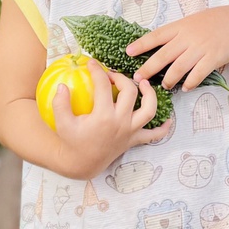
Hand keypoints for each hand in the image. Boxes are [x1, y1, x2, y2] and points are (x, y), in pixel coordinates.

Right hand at [51, 60, 170, 178]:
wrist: (81, 165)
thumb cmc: (72, 142)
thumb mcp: (62, 123)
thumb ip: (60, 103)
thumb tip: (63, 85)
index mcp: (103, 117)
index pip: (103, 85)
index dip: (97, 70)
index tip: (92, 63)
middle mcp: (121, 123)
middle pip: (129, 92)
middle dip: (121, 78)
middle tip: (111, 74)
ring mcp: (130, 132)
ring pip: (149, 110)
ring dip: (150, 95)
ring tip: (143, 83)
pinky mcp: (134, 140)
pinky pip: (154, 135)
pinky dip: (163, 128)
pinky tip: (168, 119)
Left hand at [127, 6, 228, 91]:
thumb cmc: (213, 22)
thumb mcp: (192, 21)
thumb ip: (177, 32)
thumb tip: (158, 44)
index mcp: (180, 26)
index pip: (156, 36)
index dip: (141, 44)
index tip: (128, 52)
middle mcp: (187, 37)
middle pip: (162, 55)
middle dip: (147, 68)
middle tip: (137, 78)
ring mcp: (200, 48)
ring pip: (178, 68)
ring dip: (168, 79)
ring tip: (164, 86)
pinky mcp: (213, 58)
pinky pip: (197, 75)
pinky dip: (189, 83)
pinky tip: (185, 88)